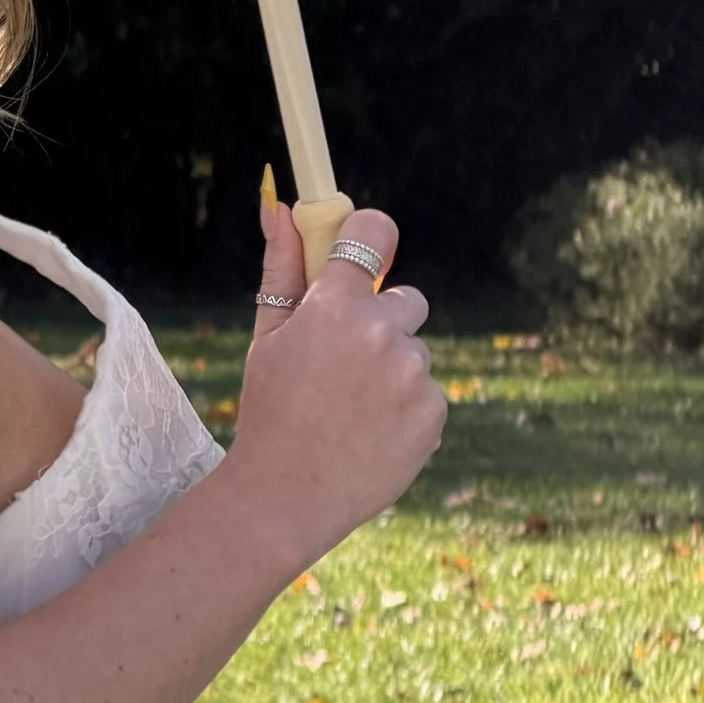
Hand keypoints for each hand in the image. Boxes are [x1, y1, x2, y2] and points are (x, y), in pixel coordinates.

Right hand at [224, 177, 447, 573]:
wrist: (285, 497)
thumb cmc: (270, 411)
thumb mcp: (268, 337)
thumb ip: (281, 267)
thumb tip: (279, 205)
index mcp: (334, 304)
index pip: (374, 231)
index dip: (369, 239)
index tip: (363, 258)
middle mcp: (381, 331)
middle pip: (404, 299)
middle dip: (380, 323)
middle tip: (342, 368)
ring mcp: (413, 373)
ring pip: (413, 352)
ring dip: (392, 371)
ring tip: (351, 412)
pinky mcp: (435, 411)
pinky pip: (427, 392)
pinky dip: (406, 409)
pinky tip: (371, 434)